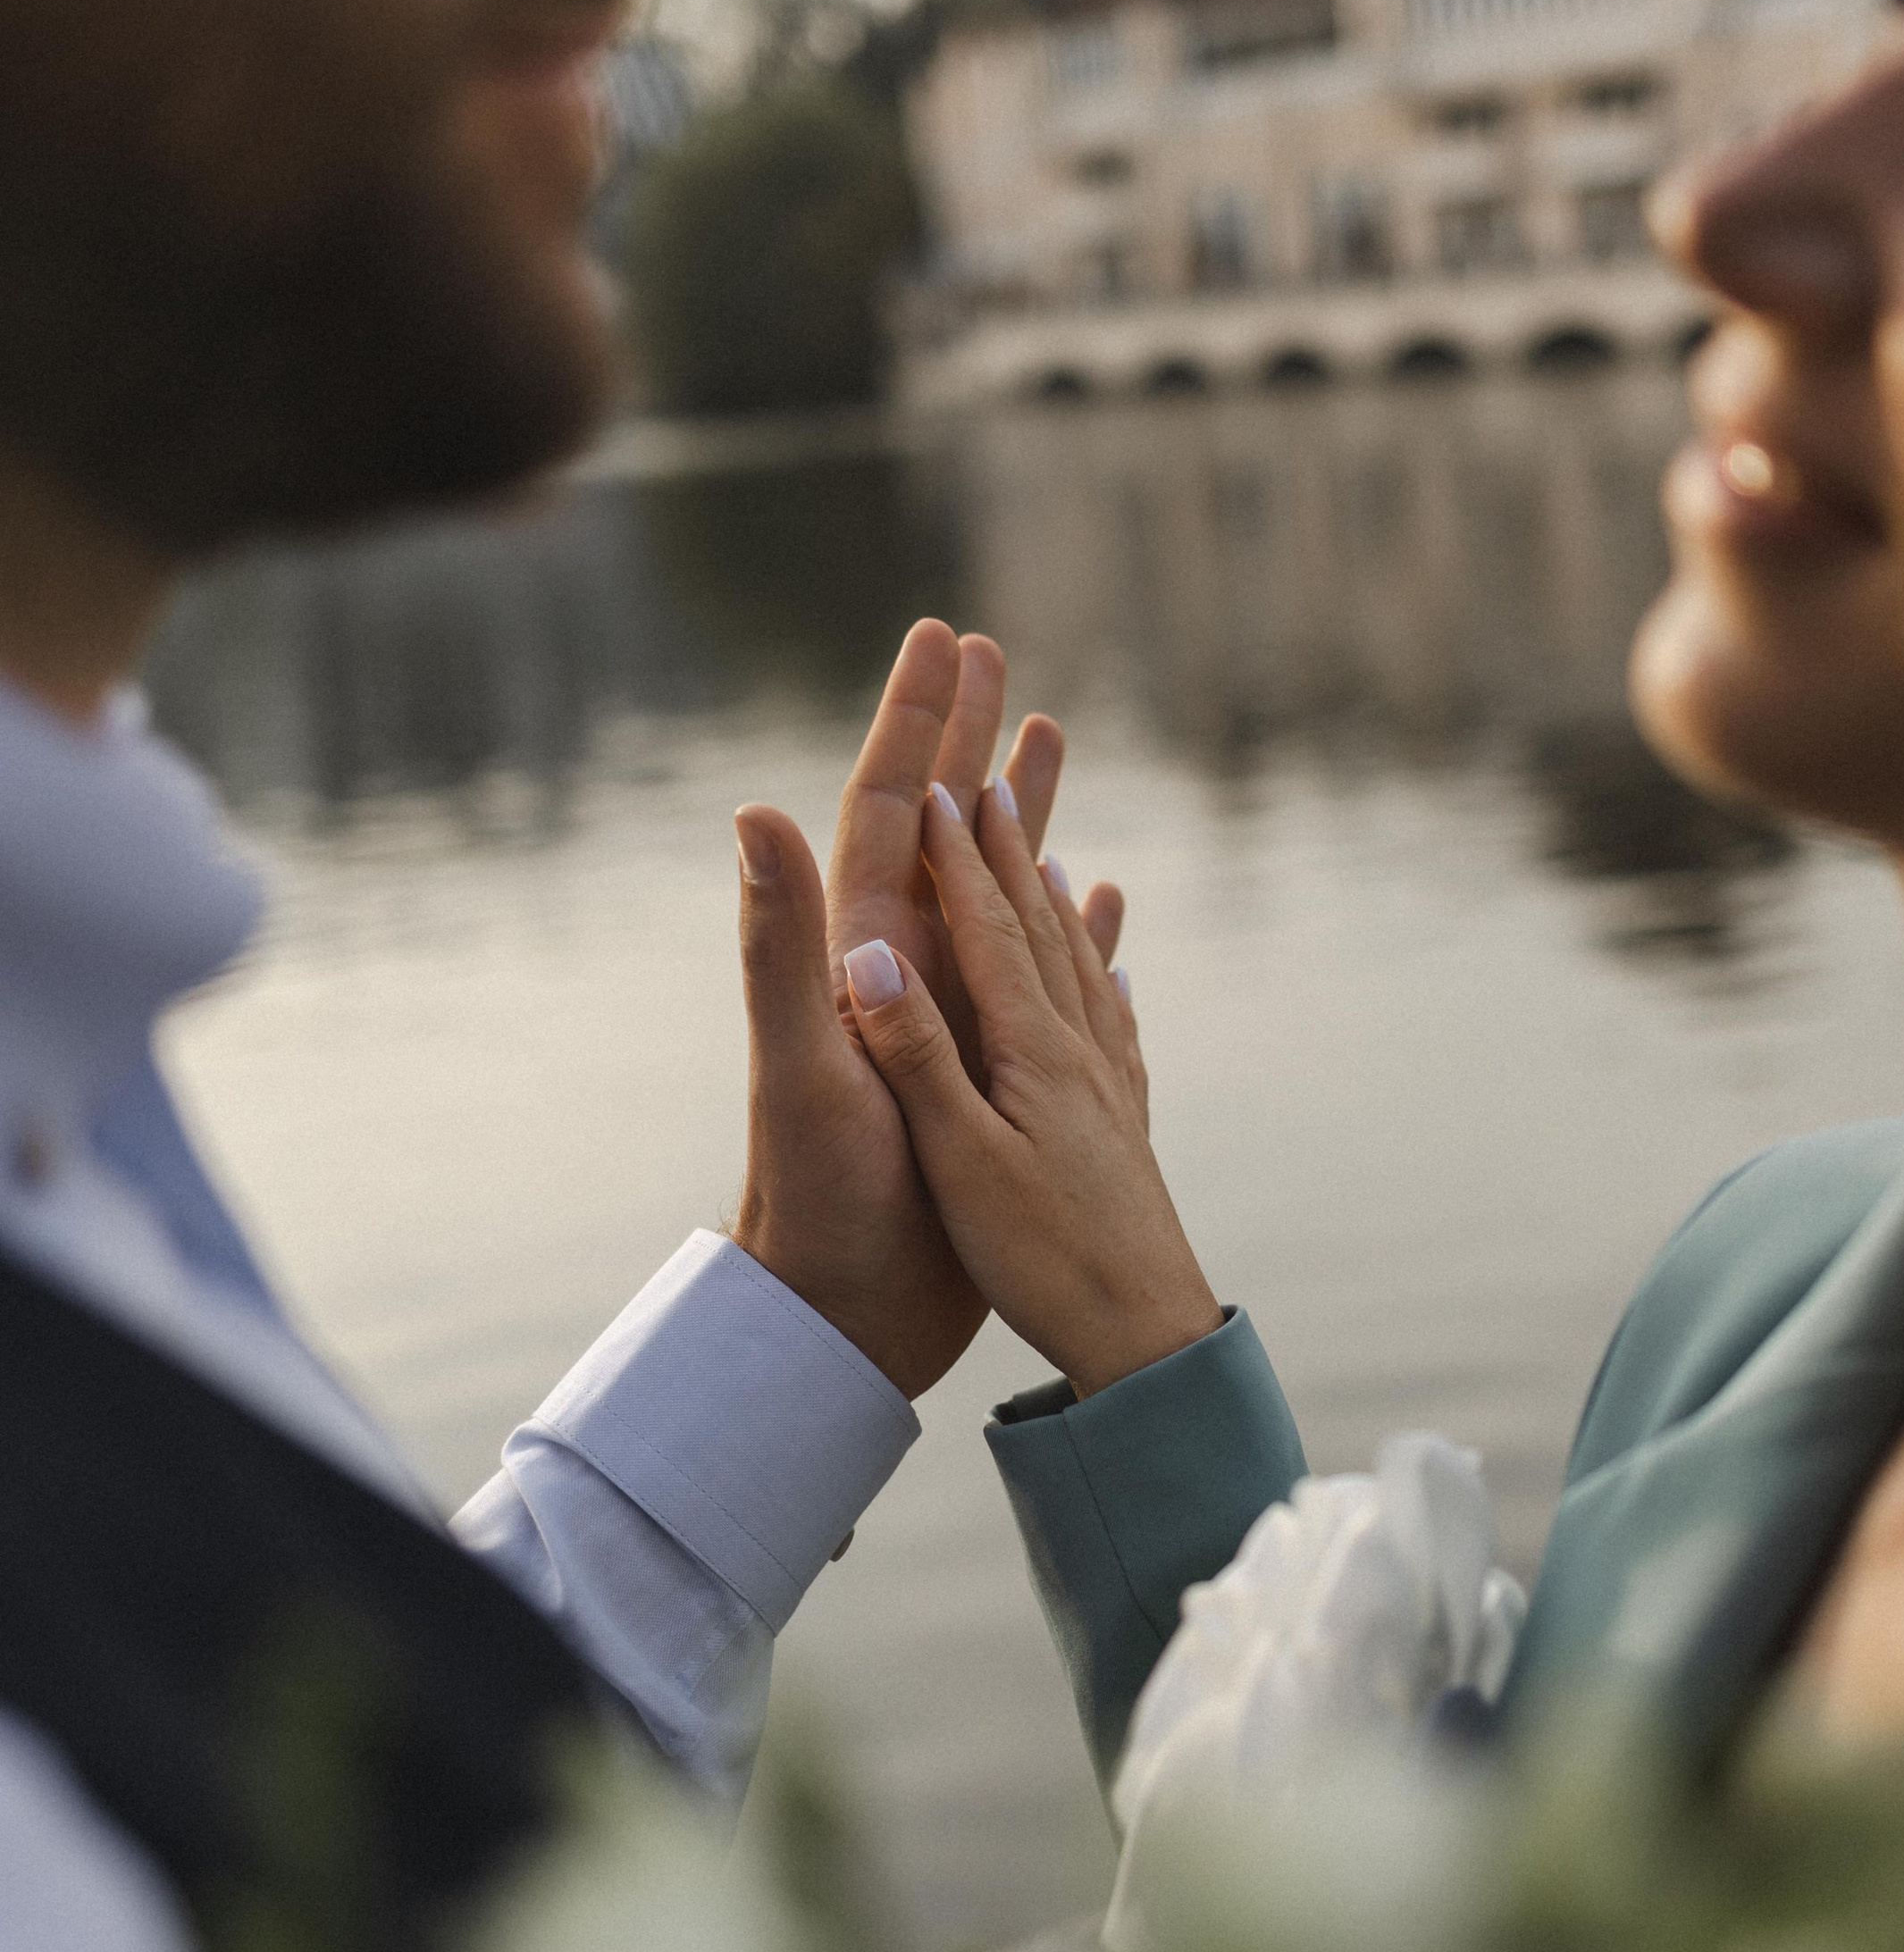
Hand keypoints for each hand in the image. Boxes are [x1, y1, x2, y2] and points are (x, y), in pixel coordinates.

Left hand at [731, 620, 1121, 1400]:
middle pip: (939, 825)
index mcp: (858, 953)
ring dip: (1019, 811)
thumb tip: (755, 810)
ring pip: (991, 885)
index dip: (915, 721)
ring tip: (1054, 737)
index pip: (889, 808)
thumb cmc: (815, 1201)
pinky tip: (1099, 900)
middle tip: (996, 652)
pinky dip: (1065, 924)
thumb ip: (780, 942)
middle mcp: (899, 969)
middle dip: (965, 735)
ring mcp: (940, 1016)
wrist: (841, 1313)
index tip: (945, 637)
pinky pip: (1035, 973)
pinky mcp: (980, 1069)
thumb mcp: (801, 1063)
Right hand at [838, 776, 1221, 1401]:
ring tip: (1050, 857)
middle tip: (993, 781)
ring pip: (1082, 971)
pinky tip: (1118, 981)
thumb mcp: (962, 1159)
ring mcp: (1110, 1088)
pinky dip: (1106, 985)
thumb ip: (918, 1054)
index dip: (962, 856)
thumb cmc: (1045, 1257)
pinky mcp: (1125, 1128)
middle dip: (1011, 854)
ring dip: (1057, 907)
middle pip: (1040, 930)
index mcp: (1033, 1050)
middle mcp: (1081, 1051)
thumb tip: (872, 951)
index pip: (989, 929)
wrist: (1146, 1335)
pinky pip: (1115, 1029)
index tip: (942, 783)